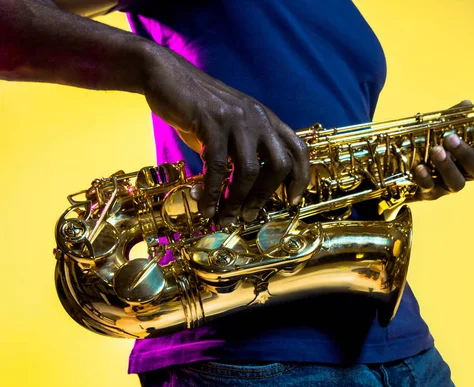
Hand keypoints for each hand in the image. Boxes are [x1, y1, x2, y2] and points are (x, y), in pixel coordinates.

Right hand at [140, 45, 309, 224]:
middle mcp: (258, 118)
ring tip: (226, 218)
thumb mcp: (230, 127)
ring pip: (249, 170)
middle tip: (250, 215)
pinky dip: (213, 193)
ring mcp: (237, 119)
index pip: (297, 149)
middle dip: (265, 196)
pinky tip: (206, 207)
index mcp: (266, 120)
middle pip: (280, 164)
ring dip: (237, 200)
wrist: (166, 75)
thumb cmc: (198, 108)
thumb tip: (244, 192)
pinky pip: (217, 167)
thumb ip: (242, 151)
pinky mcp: (212, 122)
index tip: (292, 201)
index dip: (301, 177)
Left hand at [411, 100, 473, 200]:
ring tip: (436, 150)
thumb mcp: (440, 131)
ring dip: (448, 166)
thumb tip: (467, 104)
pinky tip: (420, 167)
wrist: (404, 171)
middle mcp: (464, 175)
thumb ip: (454, 119)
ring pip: (457, 184)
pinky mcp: (429, 193)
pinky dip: (425, 178)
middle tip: (451, 139)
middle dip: (467, 155)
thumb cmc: (430, 148)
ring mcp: (447, 186)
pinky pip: (430, 189)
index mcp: (472, 162)